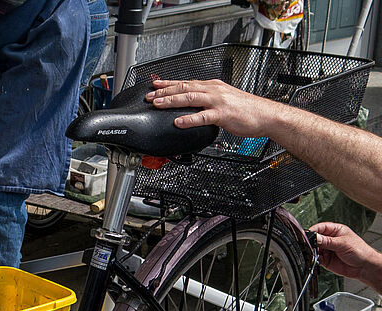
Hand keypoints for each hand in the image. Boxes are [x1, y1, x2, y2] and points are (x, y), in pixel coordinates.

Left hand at [145, 79, 277, 136]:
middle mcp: (214, 91)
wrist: (266, 115)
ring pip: (190, 98)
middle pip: (184, 88)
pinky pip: (203, 116)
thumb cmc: (247, 110)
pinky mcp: (223, 115)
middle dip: (164, 92)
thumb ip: (207, 101)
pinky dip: (189, 119)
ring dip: (172, 100)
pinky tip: (178, 121)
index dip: (168, 84)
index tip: (154, 85)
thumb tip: (191, 105)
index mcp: (213, 87)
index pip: (186, 82)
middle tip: (149, 96)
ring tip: (158, 104)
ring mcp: (218, 102)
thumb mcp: (224, 100)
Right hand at [311, 222, 381, 289]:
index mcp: (336, 231)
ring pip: (314, 248)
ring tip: (316, 253)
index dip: (314, 230)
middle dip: (312, 242)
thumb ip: (327, 241)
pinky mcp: (326, 259)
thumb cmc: (360, 251)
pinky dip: (314, 259)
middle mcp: (331, 240)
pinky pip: (316, 258)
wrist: (364, 267)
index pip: (321, 227)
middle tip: (311, 245)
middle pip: (315, 238)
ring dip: (313, 251)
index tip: (308, 235)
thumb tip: (314, 237)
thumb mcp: (343, 243)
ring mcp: (328, 250)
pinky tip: (317, 258)